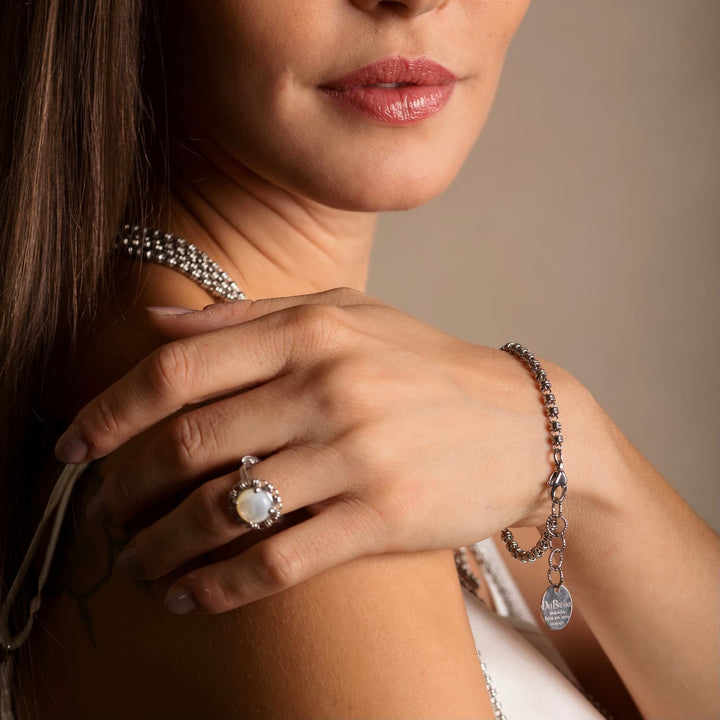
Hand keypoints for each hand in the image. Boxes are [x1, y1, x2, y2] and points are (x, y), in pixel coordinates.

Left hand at [56, 288, 561, 613]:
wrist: (523, 422)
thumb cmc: (425, 367)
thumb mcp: (348, 315)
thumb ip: (250, 317)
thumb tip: (157, 324)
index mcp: (311, 331)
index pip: (180, 369)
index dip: (111, 409)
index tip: (74, 443)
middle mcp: (329, 386)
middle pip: (189, 444)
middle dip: (127, 487)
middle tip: (106, 513)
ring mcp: (356, 453)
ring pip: (224, 509)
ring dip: (162, 545)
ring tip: (140, 561)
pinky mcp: (383, 516)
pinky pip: (278, 560)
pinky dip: (222, 585)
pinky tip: (194, 595)